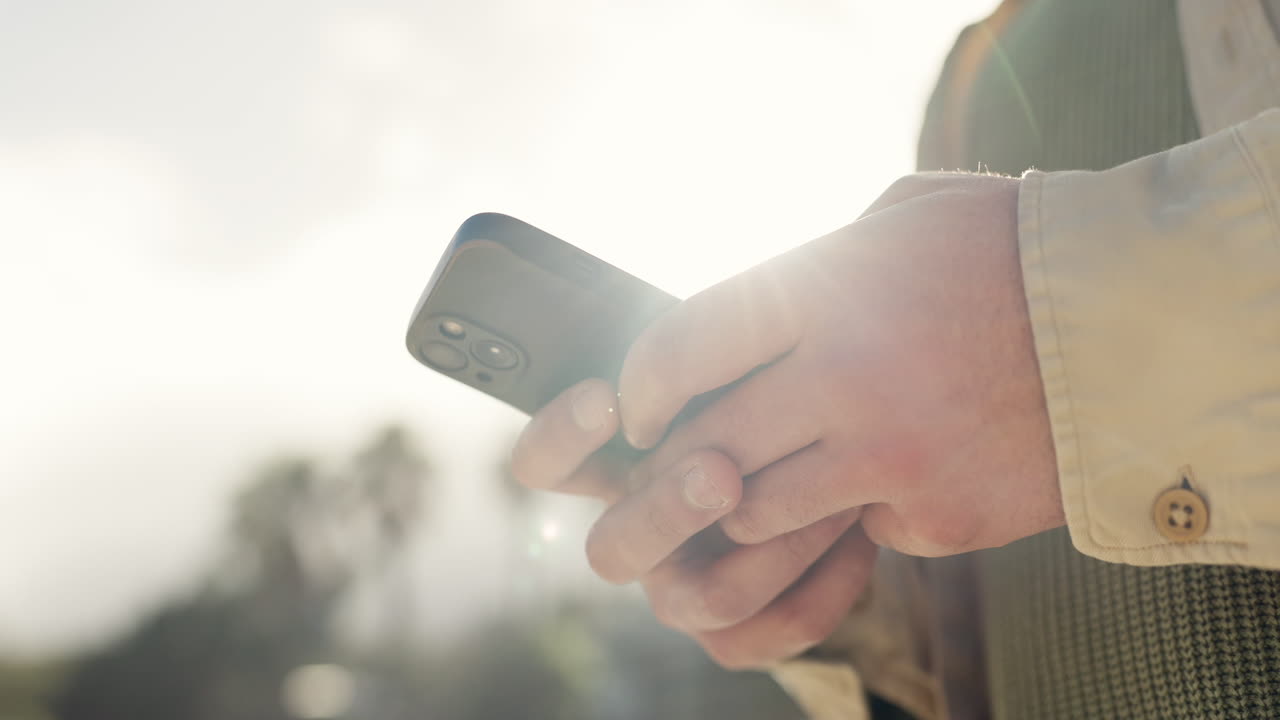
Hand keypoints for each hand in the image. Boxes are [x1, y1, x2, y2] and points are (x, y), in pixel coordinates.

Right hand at [509, 378, 876, 667]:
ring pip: (701, 603)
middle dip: (666, 512)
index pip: (543, 464)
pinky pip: (774, 632)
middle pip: (610, 553)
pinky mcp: (744, 632)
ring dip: (771, 548)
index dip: (559, 438)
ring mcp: (686, 590)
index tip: (607, 397)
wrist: (852, 444)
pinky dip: (826, 585)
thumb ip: (703, 352)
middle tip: (722, 469)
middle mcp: (641, 534)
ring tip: (833, 502)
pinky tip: (862, 529)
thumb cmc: (781, 388)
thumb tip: (686, 340)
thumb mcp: (740, 360)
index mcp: (618, 467)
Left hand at [612, 172, 1063, 558]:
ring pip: (759, 515)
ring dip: (750, 502)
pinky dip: (856, 513)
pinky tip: (892, 473)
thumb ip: (814, 262)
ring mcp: (893, 460)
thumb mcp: (903, 217)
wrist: (1138, 324)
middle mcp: (848, 380)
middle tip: (677, 463)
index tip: (637, 407)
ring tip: (770, 476)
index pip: (685, 345)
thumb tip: (746, 314)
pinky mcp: (936, 518)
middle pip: (706, 449)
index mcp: (827, 290)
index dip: (641, 385)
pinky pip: (856, 534)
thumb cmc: (1010, 250)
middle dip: (673, 467)